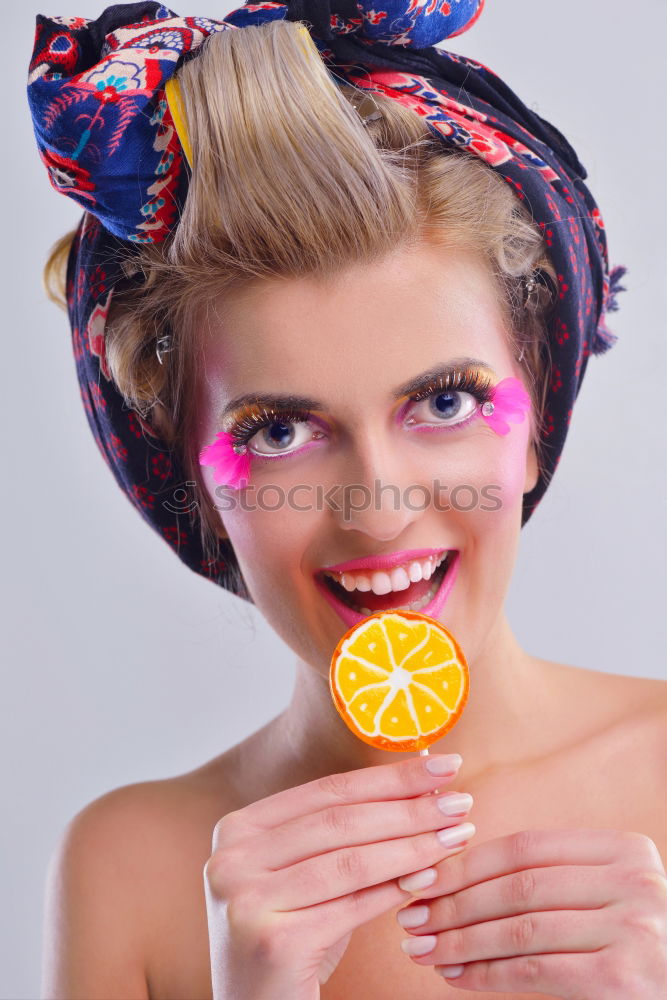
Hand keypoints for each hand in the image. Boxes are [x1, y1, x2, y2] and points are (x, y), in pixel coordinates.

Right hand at [203, 753, 474, 999]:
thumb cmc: (293, 937)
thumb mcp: (310, 873)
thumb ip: (349, 829)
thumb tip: (421, 771)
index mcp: (236, 829)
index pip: (327, 791)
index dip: (388, 776)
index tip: (443, 764)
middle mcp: (230, 859)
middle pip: (340, 822)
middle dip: (408, 807)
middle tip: (460, 800)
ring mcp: (245, 900)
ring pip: (350, 861)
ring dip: (413, 846)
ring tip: (457, 834)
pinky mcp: (272, 942)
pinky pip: (351, 907)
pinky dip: (396, 889)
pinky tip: (430, 876)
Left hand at [395, 827, 666, 996]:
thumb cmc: (628, 944)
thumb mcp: (602, 894)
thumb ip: (550, 877)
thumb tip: (453, 874)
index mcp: (624, 849)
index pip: (526, 846)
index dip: (467, 860)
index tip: (421, 875)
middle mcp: (634, 882)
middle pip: (519, 884)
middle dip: (454, 901)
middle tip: (410, 914)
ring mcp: (634, 930)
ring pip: (521, 928)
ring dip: (460, 940)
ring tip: (422, 947)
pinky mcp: (625, 980)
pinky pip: (535, 971)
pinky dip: (486, 974)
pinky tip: (455, 977)